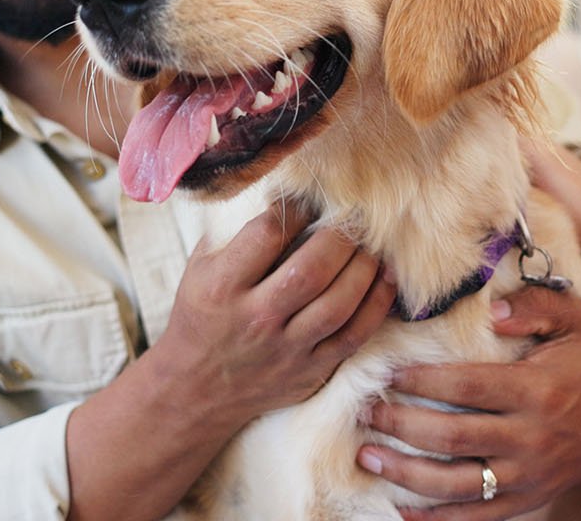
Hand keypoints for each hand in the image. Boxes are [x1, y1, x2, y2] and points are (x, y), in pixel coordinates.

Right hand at [154, 200, 396, 430]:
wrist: (196, 390)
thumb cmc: (202, 316)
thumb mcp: (200, 269)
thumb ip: (234, 232)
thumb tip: (282, 190)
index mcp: (222, 286)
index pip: (268, 235)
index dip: (296, 208)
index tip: (310, 198)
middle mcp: (255, 318)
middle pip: (312, 269)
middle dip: (340, 235)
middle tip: (352, 217)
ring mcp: (286, 349)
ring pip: (339, 303)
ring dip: (364, 266)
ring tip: (370, 245)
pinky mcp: (310, 371)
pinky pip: (354, 335)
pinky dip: (377, 304)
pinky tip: (384, 279)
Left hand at [357, 287, 580, 519]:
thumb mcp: (574, 318)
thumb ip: (535, 306)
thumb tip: (493, 310)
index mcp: (537, 391)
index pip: (468, 387)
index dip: (423, 381)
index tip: (388, 374)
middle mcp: (531, 438)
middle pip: (453, 437)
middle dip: (401, 427)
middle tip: (365, 414)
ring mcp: (528, 475)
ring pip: (457, 484)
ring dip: (406, 475)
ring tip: (368, 458)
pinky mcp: (527, 499)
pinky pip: (477, 516)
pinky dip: (437, 519)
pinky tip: (402, 509)